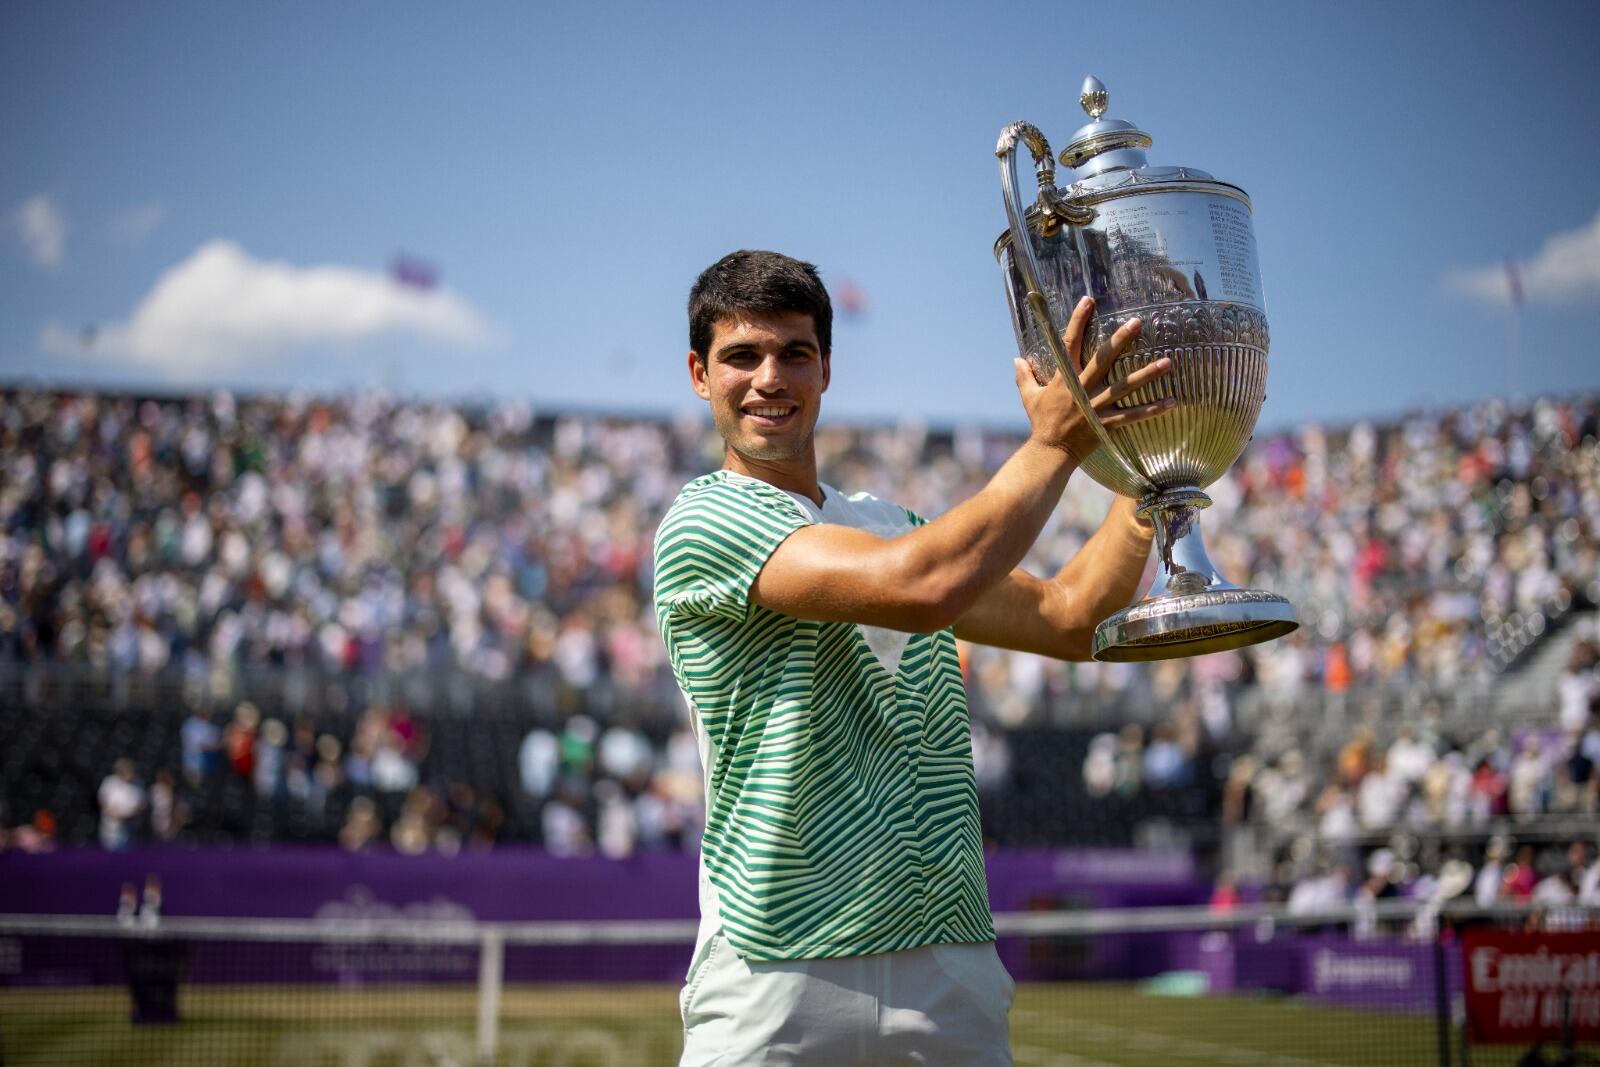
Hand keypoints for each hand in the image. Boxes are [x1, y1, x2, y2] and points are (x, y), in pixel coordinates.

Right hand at [1014, 295, 1174, 463]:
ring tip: (1168, 362)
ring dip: (1147, 375)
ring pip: (1125, 387)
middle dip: (1120, 340)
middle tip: (1138, 322)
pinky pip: (1133, 416)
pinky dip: (1153, 409)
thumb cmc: (1041, 422)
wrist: (1050, 453)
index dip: (1078, 321)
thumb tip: (1016, 358)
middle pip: (1103, 360)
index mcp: (1063, 380)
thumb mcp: (1029, 397)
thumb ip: (1024, 376)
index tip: (1088, 301)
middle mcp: (1081, 390)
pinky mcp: (1107, 424)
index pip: (1069, 344)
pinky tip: (1172, 401)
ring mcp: (1096, 407)